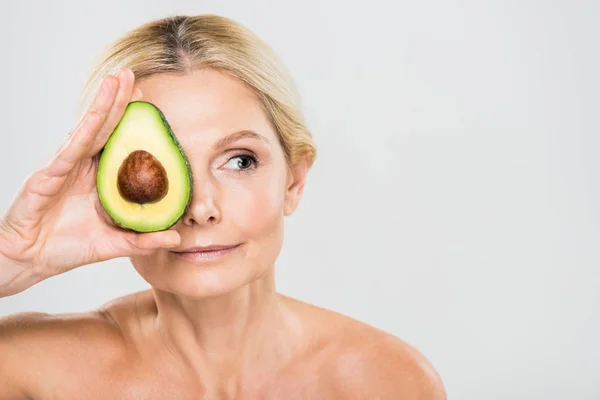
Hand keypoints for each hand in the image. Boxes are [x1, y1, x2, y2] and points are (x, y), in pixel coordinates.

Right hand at [0, 68, 180, 291]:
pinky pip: (69, 151)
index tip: (149, 102)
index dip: (132, 123)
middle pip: (105, 128)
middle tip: (132, 75)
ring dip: (102, 104)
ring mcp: (64, 168)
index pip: (118, 144)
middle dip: (118, 100)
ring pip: (88, 130)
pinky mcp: (48, 176)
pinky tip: (96, 114)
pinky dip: (83, 132)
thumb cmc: (66, 248)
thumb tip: (176, 236)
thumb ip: (142, 239)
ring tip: (116, 79)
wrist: (30, 261)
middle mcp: (82, 168)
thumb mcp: (112, 244)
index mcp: (98, 179)